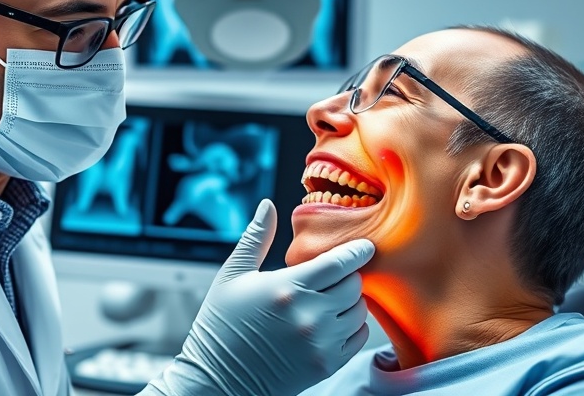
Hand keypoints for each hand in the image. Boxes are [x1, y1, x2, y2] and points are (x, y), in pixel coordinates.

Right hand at [142, 199, 374, 395]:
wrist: (220, 378)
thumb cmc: (222, 325)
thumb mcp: (232, 276)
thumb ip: (256, 238)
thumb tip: (268, 205)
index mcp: (287, 287)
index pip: (340, 262)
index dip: (356, 251)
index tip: (364, 246)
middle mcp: (309, 315)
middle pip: (354, 284)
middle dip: (348, 275)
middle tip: (335, 275)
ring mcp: (321, 343)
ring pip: (360, 310)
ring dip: (350, 300)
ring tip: (330, 298)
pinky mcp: (326, 364)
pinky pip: (358, 336)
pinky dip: (352, 326)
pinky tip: (331, 321)